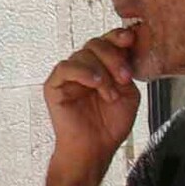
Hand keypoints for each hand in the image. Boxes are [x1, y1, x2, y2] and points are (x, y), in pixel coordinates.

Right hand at [43, 27, 142, 173]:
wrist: (95, 149)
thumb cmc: (110, 125)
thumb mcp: (129, 93)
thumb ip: (127, 69)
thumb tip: (126, 47)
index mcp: (101, 66)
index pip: (107, 41)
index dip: (117, 36)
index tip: (130, 38)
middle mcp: (84, 67)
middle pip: (96, 43)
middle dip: (114, 57)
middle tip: (124, 78)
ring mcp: (68, 75)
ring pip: (83, 54)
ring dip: (102, 72)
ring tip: (110, 94)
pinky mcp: (54, 85)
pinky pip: (66, 68)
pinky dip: (84, 72)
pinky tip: (96, 83)